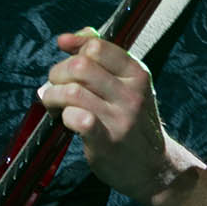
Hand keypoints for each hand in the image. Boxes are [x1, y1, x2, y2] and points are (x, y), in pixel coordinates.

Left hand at [39, 28, 180, 201]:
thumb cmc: (133, 122)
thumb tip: (69, 38)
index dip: (74, 47)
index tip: (64, 53)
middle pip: (80, 66)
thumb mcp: (128, 86)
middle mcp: (131, 94)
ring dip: (53, 97)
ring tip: (54, 105)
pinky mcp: (107, 142)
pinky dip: (64, 117)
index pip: (98, 46)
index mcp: (137, 74)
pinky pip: (78, 119)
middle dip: (58, 74)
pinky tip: (65, 121)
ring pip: (72, 92)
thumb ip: (103, 59)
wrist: (153, 167)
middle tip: (56, 87)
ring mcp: (120, 118)